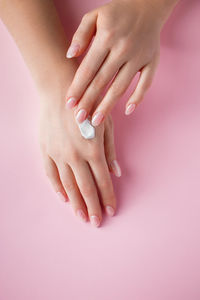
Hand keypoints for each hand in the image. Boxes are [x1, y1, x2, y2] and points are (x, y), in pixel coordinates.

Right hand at [39, 79, 120, 226]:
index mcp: (93, 150)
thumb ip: (110, 150)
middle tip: (97, 222)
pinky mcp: (46, 150)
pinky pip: (51, 174)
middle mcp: (75, 156)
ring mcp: (58, 154)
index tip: (112, 211)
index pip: (103, 182)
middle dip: (93, 207)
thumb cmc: (89, 105)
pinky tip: (64, 198)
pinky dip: (58, 188)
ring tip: (81, 217)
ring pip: (68, 185)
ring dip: (76, 203)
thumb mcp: (106, 124)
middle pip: (86, 188)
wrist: (60, 90)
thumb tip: (116, 173)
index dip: (108, 198)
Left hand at [65, 0, 176, 124]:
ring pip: (120, 87)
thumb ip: (80, 35)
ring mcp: (139, 57)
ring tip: (97, 121)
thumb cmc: (117, 12)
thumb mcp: (94, 16)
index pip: (87, 69)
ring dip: (108, 106)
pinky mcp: (152, 62)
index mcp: (106, 38)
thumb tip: (70, 55)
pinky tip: (127, 110)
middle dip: (88, 102)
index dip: (77, 88)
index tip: (69, 104)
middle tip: (79, 119)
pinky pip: (145, 83)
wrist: (149, 4)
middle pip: (102, 82)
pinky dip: (138, 98)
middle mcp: (123, 49)